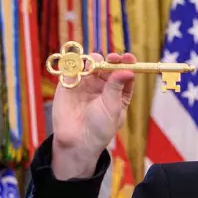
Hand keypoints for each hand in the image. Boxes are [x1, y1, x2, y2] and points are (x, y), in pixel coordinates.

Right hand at [51, 52, 136, 179]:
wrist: (77, 140)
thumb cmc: (100, 127)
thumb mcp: (112, 107)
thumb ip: (116, 87)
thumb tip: (127, 70)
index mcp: (118, 91)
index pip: (124, 72)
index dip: (126, 63)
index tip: (128, 57)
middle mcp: (103, 85)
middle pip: (108, 65)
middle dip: (111, 59)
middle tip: (112, 58)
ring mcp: (86, 82)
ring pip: (91, 63)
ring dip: (94, 59)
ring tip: (95, 65)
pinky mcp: (69, 83)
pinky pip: (72, 67)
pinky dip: (76, 63)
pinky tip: (80, 67)